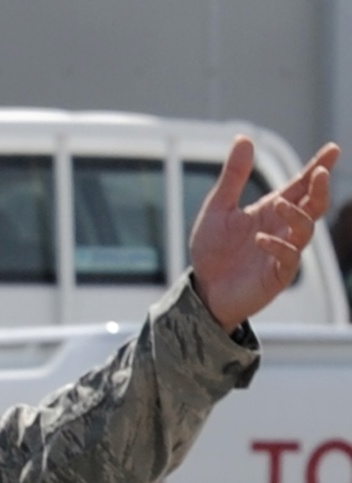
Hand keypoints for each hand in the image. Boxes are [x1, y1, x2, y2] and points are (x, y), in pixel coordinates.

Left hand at [190, 136, 339, 331]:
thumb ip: (233, 177)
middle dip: (321, 189)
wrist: (203, 290)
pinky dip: (278, 246)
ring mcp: (283, 252)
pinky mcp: (277, 276)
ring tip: (278, 204)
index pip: (301, 185)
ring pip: (306, 230)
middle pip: (314, 205)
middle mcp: (283, 228)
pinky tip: (260, 240)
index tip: (333, 150)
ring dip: (296, 215)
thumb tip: (245, 138)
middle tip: (319, 174)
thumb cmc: (212, 251)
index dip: (318, 167)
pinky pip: (289, 259)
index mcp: (272, 209)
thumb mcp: (218, 208)